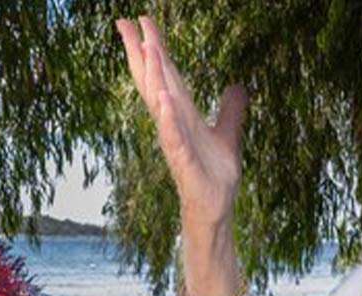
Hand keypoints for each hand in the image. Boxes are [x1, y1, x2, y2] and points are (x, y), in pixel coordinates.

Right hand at [116, 16, 245, 227]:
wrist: (215, 210)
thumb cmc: (214, 176)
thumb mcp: (228, 135)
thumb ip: (230, 110)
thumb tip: (237, 87)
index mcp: (182, 114)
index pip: (166, 74)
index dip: (154, 47)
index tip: (139, 20)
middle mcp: (173, 124)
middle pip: (155, 81)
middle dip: (141, 52)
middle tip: (124, 22)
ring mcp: (175, 142)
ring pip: (161, 104)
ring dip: (154, 77)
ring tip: (148, 48)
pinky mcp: (184, 162)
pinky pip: (174, 137)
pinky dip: (168, 118)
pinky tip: (164, 99)